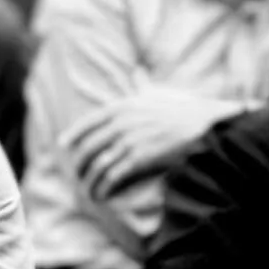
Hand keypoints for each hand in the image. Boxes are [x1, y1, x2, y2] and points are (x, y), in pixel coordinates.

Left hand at [65, 88, 242, 199]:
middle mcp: (121, 122)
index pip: (89, 121)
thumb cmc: (185, 110)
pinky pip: (112, 175)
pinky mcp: (139, 158)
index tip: (64, 144)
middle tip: (76, 174)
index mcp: (122, 106)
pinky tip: (101, 195)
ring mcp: (129, 140)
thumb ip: (144, 85)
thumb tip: (139, 73)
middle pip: (89, 146)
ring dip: (89, 179)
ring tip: (87, 190)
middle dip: (79, 163)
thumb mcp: (159, 92)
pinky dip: (104, 186)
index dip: (74, 133)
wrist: (204, 125)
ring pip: (98, 163)